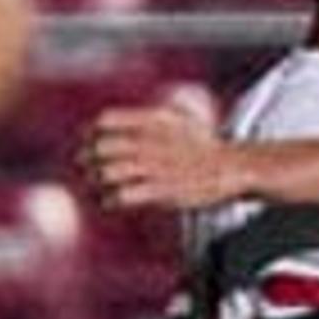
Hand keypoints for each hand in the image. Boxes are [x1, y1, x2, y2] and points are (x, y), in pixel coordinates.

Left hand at [78, 95, 241, 212]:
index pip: (106, 120)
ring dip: (97, 181)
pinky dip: (111, 200)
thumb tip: (121, 118)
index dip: (91, 132)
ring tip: (97, 185)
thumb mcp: (178, 118)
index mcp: (152, 120)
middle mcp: (150, 141)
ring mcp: (155, 167)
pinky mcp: (161, 191)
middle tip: (86, 166)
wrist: (231, 167)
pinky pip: (123, 196)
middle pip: (102, 147)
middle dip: (88, 158)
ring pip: (108, 173)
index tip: (89, 142)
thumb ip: (149, 116)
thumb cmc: (203, 145)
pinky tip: (111, 202)